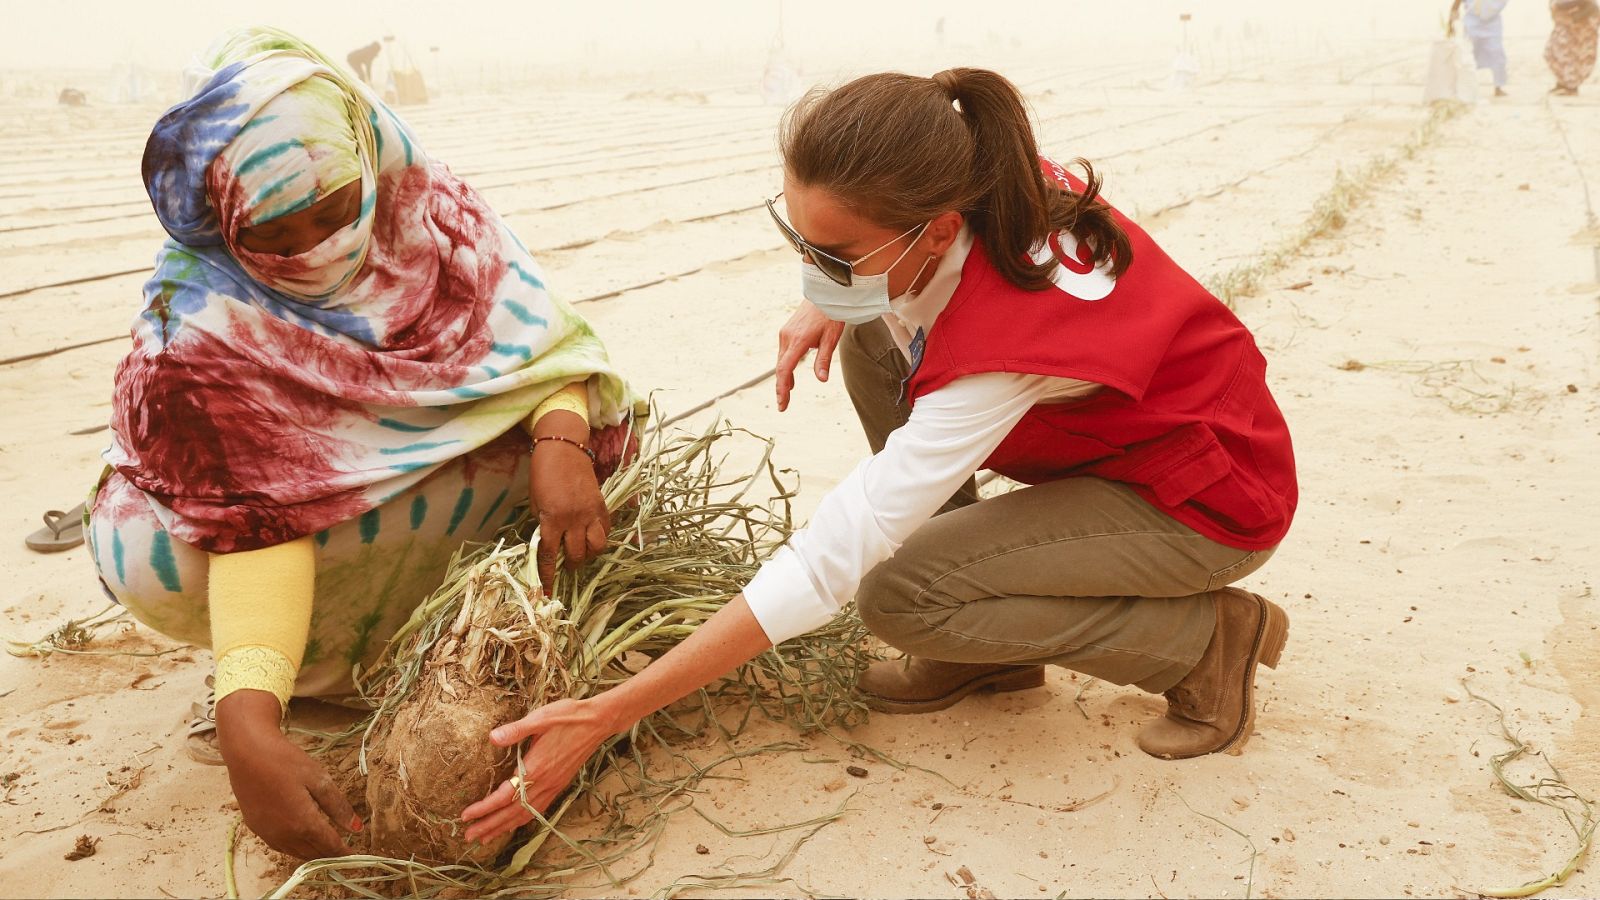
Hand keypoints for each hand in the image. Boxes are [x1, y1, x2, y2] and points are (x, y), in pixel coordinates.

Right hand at [217, 690, 357, 859]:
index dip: (344, 853)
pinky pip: (281, 846)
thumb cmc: (285, 762)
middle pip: (314, 853)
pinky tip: (302, 840)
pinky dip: (296, 848)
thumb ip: (338, 807)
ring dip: (313, 854)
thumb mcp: (318, 779)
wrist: (246, 753)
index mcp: (303, 824)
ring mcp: (268, 834)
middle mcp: (285, 835)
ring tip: (328, 848)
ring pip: (296, 853)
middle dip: (331, 855)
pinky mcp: (256, 829)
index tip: (356, 855)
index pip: (330, 846)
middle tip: (345, 852)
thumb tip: (357, 829)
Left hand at [459, 698, 617, 843]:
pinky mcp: (559, 785)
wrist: (598, 722)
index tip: (465, 816)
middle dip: (489, 826)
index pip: (505, 796)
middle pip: (512, 812)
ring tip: (485, 837)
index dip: (484, 808)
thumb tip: (492, 737)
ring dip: (503, 827)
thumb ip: (516, 730)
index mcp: (536, 768)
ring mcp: (553, 786)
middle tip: (468, 837)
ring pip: (525, 815)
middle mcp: (545, 783)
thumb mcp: (541, 718)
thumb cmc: (569, 717)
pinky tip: (514, 823)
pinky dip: (522, 821)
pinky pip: (537, 810)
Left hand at [530, 436, 609, 586]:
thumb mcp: (535, 503)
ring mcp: (591, 513)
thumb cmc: (542, 474)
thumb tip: (548, 546)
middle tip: (566, 565)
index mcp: (553, 519)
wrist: (564, 449)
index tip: (547, 591)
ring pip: (597, 546)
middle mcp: (575, 519)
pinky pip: (606, 530)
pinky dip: (600, 538)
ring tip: (582, 552)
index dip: (549, 576)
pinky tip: (593, 537)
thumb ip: (543, 525)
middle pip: (577, 555)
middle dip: (571, 565)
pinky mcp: (602, 506)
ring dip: (589, 554)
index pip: (551, 556)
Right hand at [775, 301, 845, 411]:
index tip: (782, 403)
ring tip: (786, 394)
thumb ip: (824, 360)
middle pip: (781, 367)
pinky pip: (784, 352)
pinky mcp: (787, 331)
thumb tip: (821, 379)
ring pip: (782, 360)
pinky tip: (790, 375)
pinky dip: (785, 365)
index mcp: (797, 341)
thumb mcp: (831, 338)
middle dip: (781, 387)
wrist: (825, 294)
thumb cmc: (831, 315)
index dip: (782, 389)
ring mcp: (785, 333)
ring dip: (783, 377)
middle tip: (783, 405)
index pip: (784, 370)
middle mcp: (787, 337)